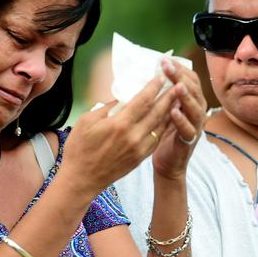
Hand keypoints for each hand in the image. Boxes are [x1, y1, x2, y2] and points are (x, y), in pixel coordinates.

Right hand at [62, 75, 178, 195]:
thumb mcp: (86, 121)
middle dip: (169, 96)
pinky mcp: (140, 158)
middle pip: (157, 112)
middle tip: (179, 83)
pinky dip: (164, 126)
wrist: (82, 179)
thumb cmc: (79, 149)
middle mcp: (133, 136)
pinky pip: (156, 138)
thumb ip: (107, 108)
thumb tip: (121, 98)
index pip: (143, 100)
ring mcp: (139, 148)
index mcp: (119, 124)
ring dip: (170, 111)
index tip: (160, 77)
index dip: (154, 87)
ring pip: (160, 125)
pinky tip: (167, 119)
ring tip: (177, 98)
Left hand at [151, 58, 206, 180]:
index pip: (189, 79)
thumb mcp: (162, 109)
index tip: (164, 59)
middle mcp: (197, 111)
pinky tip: (173, 111)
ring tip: (177, 86)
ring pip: (195, 108)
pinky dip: (181, 120)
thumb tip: (146, 74)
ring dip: (186, 96)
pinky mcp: (189, 141)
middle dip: (180, 76)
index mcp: (190, 101)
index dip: (179, 68)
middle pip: (194, 89)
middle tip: (167, 66)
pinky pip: (188, 129)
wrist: (168, 162)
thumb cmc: (163, 133)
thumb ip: (161, 94)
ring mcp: (195, 126)